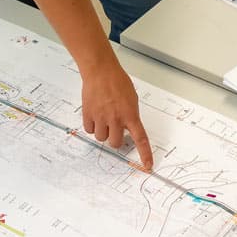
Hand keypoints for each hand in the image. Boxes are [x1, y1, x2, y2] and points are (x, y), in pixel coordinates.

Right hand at [80, 50, 153, 170]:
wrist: (100, 71)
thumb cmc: (117, 81)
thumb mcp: (132, 99)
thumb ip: (131, 115)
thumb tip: (128, 127)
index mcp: (130, 115)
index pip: (141, 139)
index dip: (144, 154)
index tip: (148, 165)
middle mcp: (116, 119)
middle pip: (115, 143)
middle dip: (115, 139)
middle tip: (114, 129)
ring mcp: (101, 118)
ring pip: (101, 138)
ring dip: (103, 132)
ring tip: (103, 118)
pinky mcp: (88, 115)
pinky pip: (89, 130)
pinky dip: (92, 126)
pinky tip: (95, 115)